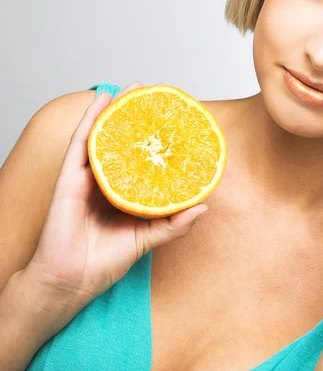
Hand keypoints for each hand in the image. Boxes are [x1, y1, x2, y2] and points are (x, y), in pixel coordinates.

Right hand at [25, 81, 208, 305]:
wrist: (72, 282)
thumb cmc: (105, 262)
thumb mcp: (149, 239)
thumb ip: (175, 224)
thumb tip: (204, 206)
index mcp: (123, 192)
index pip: (141, 159)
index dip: (154, 140)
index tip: (171, 123)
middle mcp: (106, 180)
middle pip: (123, 141)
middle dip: (137, 118)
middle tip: (154, 96)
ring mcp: (87, 176)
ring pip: (103, 135)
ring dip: (117, 109)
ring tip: (133, 89)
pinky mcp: (69, 177)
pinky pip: (81, 142)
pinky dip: (91, 118)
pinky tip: (103, 100)